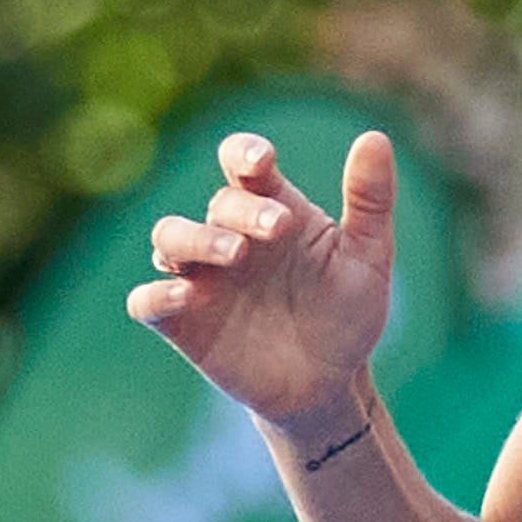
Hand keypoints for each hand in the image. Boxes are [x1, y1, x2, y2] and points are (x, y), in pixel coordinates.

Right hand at [126, 130, 399, 434]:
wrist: (330, 384)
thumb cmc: (348, 313)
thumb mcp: (368, 259)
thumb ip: (370, 201)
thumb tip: (375, 137)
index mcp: (272, 209)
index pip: (243, 163)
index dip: (244, 153)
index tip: (261, 162)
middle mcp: (230, 236)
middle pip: (217, 204)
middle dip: (243, 210)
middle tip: (278, 228)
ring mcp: (202, 277)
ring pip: (168, 238)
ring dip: (195, 239)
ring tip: (235, 253)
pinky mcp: (182, 322)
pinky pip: (146, 301)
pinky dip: (157, 294)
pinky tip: (188, 294)